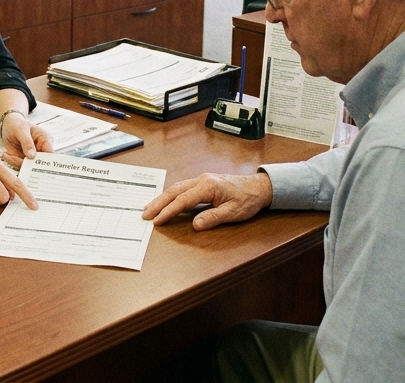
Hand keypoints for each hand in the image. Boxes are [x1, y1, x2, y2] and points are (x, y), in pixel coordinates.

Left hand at [0, 112, 52, 169]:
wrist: (8, 126)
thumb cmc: (17, 124)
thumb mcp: (21, 130)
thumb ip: (27, 142)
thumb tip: (32, 156)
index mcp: (45, 139)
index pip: (50, 153)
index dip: (45, 161)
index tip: (33, 162)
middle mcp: (41, 149)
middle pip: (39, 163)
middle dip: (27, 164)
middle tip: (14, 158)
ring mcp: (33, 156)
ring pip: (29, 166)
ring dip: (17, 162)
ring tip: (7, 154)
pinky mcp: (24, 160)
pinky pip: (20, 165)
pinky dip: (12, 162)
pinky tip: (6, 154)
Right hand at [141, 173, 272, 230]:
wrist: (258, 187)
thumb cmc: (247, 199)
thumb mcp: (233, 212)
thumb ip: (213, 218)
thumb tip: (195, 224)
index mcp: (208, 186)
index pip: (183, 200)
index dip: (169, 211)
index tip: (157, 220)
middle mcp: (202, 180)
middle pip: (174, 191)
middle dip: (158, 203)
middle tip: (145, 214)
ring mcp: (202, 180)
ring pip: (177, 188)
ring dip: (163, 198)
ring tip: (150, 209)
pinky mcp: (203, 183)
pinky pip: (182, 188)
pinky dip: (171, 195)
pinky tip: (166, 202)